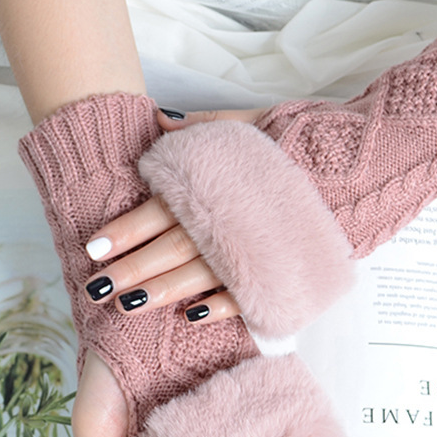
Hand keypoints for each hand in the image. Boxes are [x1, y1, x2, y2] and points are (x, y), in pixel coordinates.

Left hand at [82, 108, 267, 325]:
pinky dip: (216, 308)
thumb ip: (197, 131)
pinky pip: (242, 297)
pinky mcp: (274, 275)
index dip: (122, 231)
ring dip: (161, 292)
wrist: (344, 171)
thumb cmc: (287, 149)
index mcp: (210, 188)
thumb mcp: (240, 129)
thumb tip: (158, 120)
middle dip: (130, 269)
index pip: (157, 212)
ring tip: (128, 306)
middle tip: (97, 288)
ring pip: (196, 277)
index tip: (93, 249)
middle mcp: (224, 223)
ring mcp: (249, 253)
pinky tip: (190, 317)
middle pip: (168, 249)